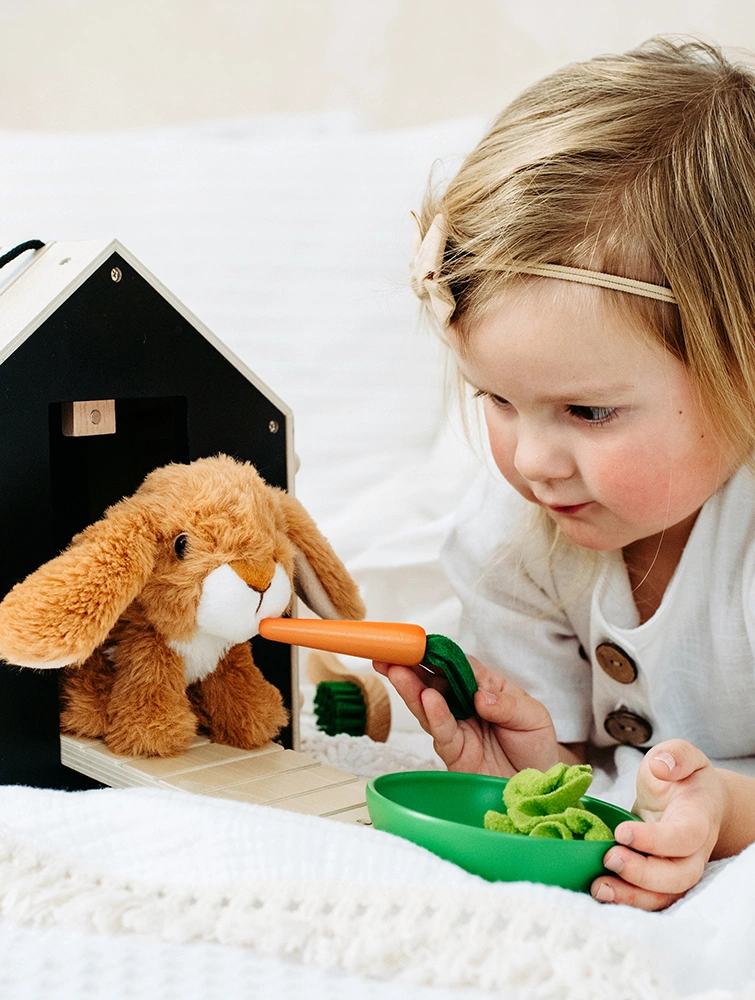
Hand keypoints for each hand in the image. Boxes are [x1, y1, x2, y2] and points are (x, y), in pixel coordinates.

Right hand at [372, 656, 559, 776]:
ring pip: (428, 704)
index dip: (439, 653)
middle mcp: (463, 704)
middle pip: (433, 681)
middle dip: (410, 666)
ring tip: (396, 670)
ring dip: (411, 687)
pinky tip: (426, 699)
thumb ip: (509, 705)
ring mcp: (456, 727)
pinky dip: (434, 715)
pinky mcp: (453, 752)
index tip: (420, 642)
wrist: (538, 787)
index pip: (457, 664)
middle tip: (391, 652)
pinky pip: (441, 732)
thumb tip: (481, 696)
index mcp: (483, 686)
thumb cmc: (534, 745)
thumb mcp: (533, 717)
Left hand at [591, 739, 724, 909]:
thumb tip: (661, 766)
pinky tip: (600, 892)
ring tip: (600, 887)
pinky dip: (627, 901)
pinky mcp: (661, 879)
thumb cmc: (683, 777)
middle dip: (642, 874)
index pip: (684, 837)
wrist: (694, 800)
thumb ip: (676, 754)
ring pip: (664, 895)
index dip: (655, 840)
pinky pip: (650, 899)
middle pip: (678, 876)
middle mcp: (693, 851)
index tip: (621, 832)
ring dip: (632, 896)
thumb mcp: (681, 755)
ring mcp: (679, 868)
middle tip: (609, 859)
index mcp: (698, 818)